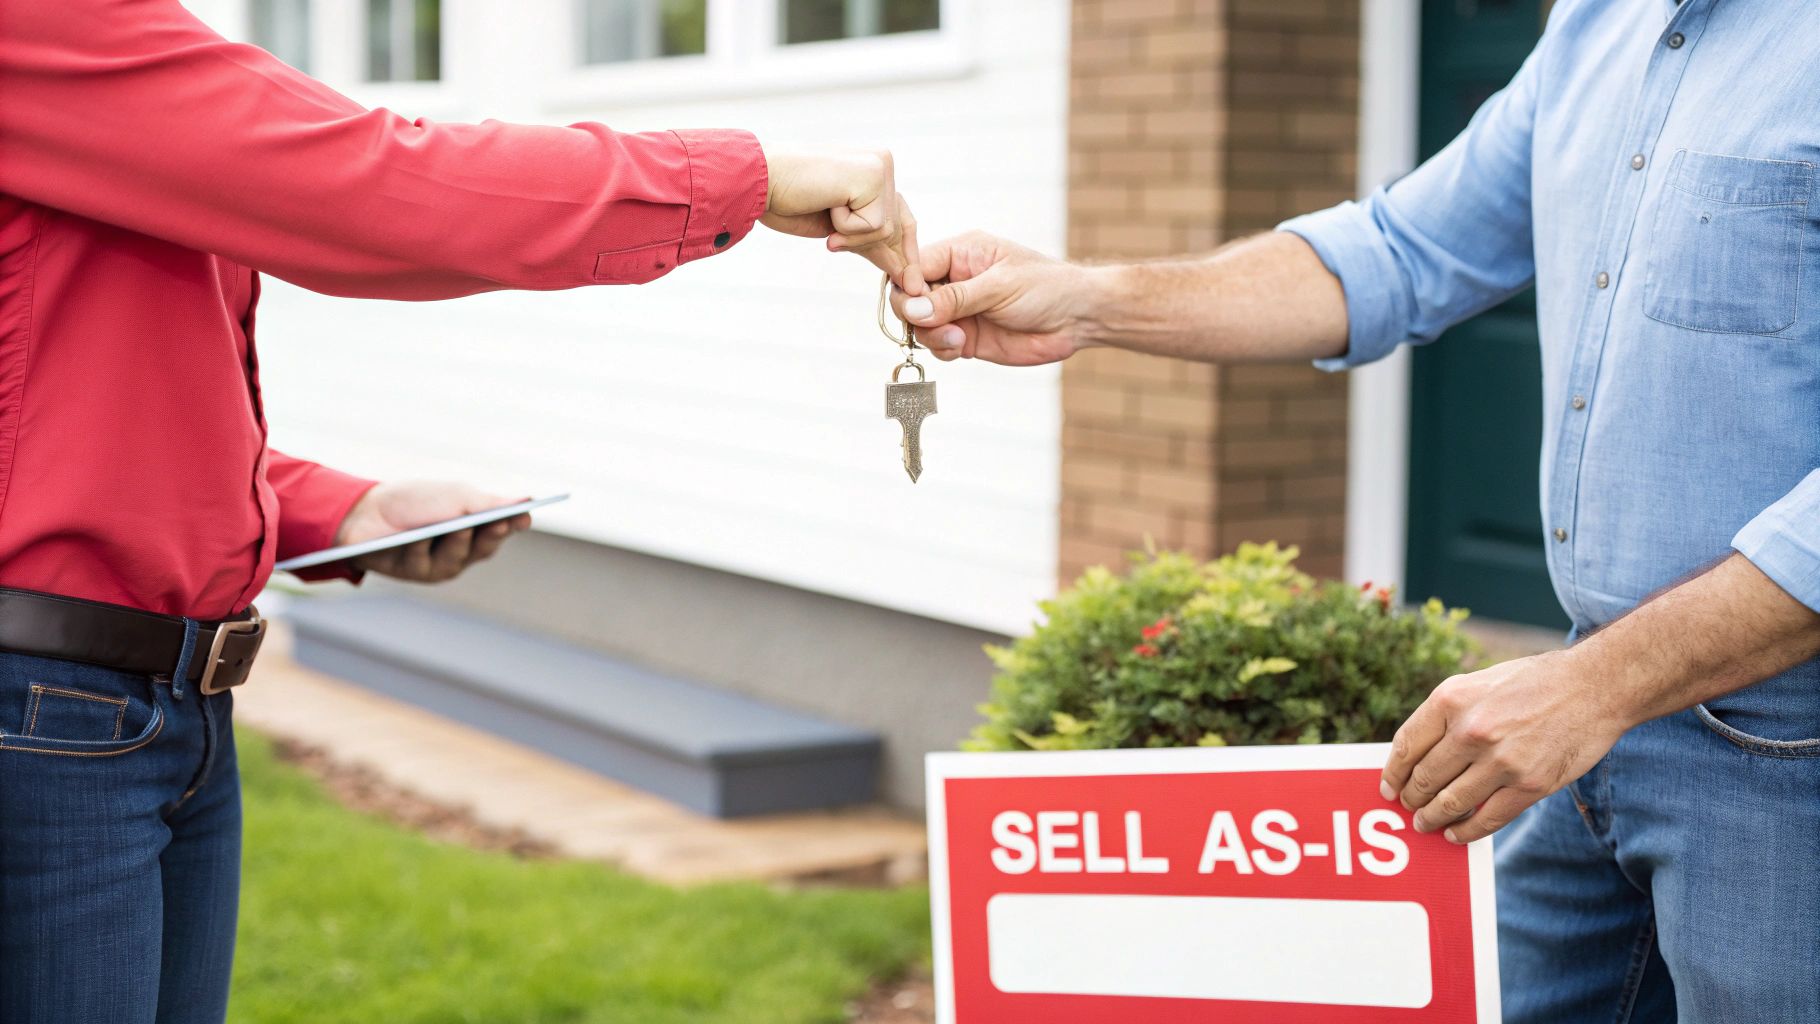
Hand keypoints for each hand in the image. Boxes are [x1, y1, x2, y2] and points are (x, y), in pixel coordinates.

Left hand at [335, 481, 531, 582]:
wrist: (364, 510)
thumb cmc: (414, 500)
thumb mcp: (454, 496)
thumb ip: (487, 503)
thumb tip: (526, 501)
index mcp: (474, 529)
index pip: (500, 530)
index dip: (513, 525)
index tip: (524, 516)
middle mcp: (460, 551)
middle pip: (483, 548)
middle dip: (490, 535)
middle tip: (499, 521)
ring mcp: (437, 564)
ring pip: (455, 558)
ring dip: (456, 541)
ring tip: (459, 526)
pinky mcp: (412, 572)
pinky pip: (421, 560)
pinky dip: (419, 546)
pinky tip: (418, 536)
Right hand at [761, 145, 924, 294]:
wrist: (761, 180)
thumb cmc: (790, 202)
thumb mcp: (837, 228)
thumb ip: (868, 243)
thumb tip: (904, 276)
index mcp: (873, 171)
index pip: (902, 217)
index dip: (904, 250)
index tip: (909, 280)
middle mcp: (881, 163)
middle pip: (898, 227)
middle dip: (878, 250)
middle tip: (859, 256)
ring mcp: (879, 166)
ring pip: (885, 229)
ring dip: (851, 235)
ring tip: (826, 214)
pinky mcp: (874, 173)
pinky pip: (873, 225)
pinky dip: (846, 226)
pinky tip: (827, 204)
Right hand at [887, 231, 1096, 365]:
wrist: (1078, 318)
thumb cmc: (1046, 288)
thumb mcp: (1000, 286)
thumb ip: (956, 298)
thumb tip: (915, 307)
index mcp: (960, 254)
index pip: (914, 265)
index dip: (907, 284)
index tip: (917, 303)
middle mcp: (954, 281)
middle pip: (909, 296)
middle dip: (915, 313)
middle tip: (935, 323)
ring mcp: (959, 311)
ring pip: (919, 324)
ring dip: (931, 334)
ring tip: (958, 338)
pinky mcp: (966, 338)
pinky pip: (937, 345)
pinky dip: (941, 350)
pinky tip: (962, 347)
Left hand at [1380, 650, 1630, 843]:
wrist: (1595, 686)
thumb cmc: (1533, 682)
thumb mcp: (1478, 683)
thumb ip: (1448, 715)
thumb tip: (1418, 754)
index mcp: (1451, 699)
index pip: (1406, 746)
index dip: (1393, 773)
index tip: (1388, 788)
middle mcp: (1471, 730)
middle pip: (1424, 778)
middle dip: (1412, 799)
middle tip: (1409, 809)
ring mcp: (1500, 761)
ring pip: (1450, 803)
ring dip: (1433, 819)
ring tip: (1426, 824)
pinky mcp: (1529, 785)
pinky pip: (1487, 819)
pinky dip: (1466, 831)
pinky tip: (1456, 834)